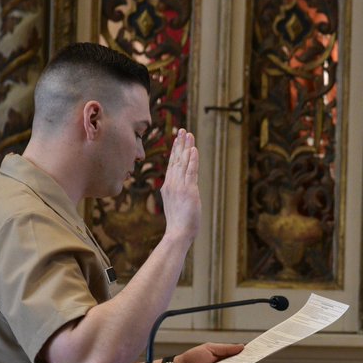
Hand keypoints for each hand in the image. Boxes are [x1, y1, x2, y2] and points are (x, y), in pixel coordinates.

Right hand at [159, 129, 200, 245]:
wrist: (178, 233)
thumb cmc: (179, 223)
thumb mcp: (175, 204)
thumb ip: (176, 193)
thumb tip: (179, 189)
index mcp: (168, 186)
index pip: (172, 164)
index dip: (175, 151)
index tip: (177, 139)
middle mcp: (172, 184)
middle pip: (176, 159)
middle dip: (179, 144)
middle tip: (182, 130)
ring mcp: (179, 186)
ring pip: (183, 162)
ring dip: (186, 147)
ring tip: (189, 134)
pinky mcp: (188, 190)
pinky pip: (191, 171)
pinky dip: (192, 159)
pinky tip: (193, 149)